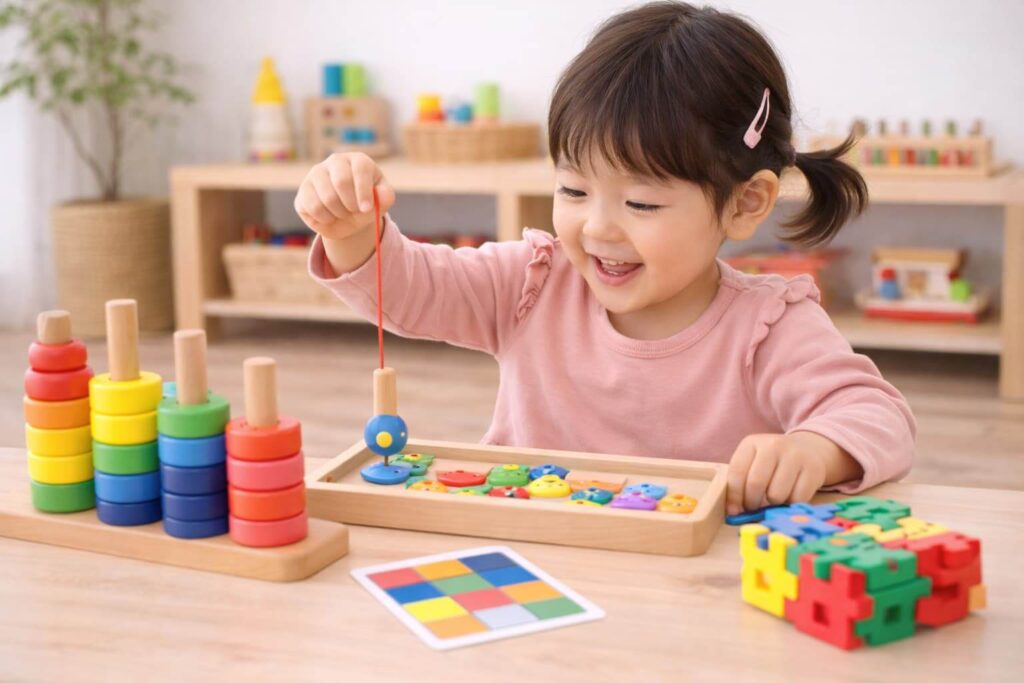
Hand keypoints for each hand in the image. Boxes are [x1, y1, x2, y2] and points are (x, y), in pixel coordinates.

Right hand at [294, 152, 395, 240]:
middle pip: (342, 181)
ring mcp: (316, 174)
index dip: (364, 191)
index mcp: (357, 160)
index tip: (366, 209)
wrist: (348, 218)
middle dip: (351, 204)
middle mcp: (335, 162)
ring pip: (327, 197)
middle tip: (355, 211)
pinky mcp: (304, 191)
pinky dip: (326, 219)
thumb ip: (385, 197)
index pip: (360, 169)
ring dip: (340, 213)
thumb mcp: (382, 202)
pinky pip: (313, 208)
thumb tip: (380, 195)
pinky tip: (330, 216)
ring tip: (344, 213)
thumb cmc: (366, 204)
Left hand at [726, 431, 857, 514]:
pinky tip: (789, 497)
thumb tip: (734, 511)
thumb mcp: (753, 462)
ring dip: (771, 504)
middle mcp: (773, 445)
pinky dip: (790, 505)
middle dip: (751, 503)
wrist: (808, 449)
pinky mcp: (813, 470)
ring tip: (772, 499)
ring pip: (776, 495)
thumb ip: (741, 482)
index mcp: (752, 443)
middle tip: (753, 507)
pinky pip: (796, 500)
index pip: (736, 472)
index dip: (733, 496)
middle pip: (755, 484)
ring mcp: (795, 456)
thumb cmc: (772, 462)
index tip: (733, 511)